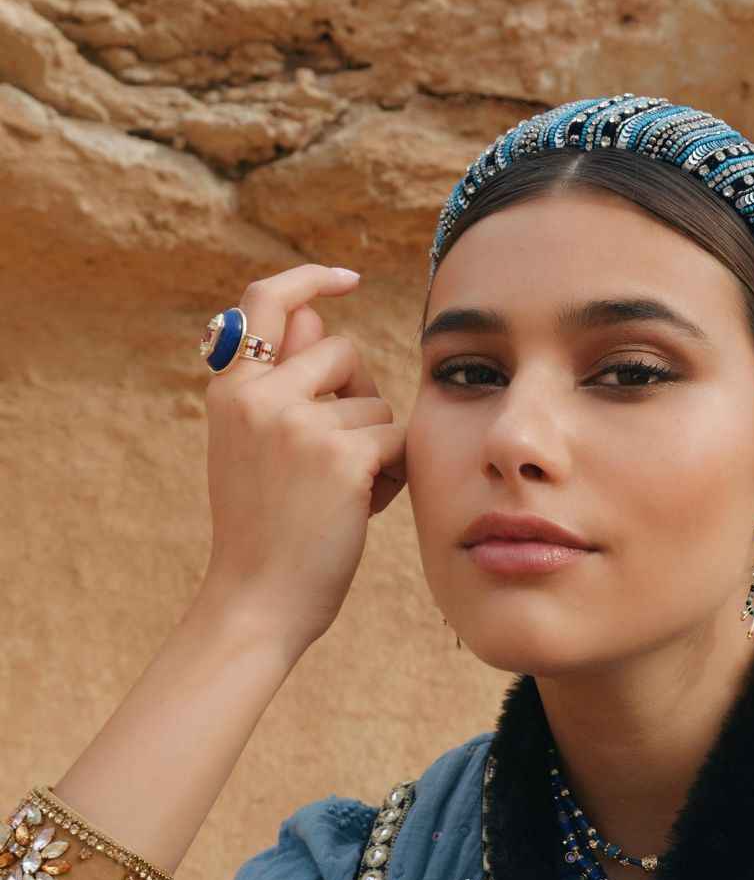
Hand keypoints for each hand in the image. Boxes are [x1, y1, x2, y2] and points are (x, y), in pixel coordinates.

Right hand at [196, 264, 406, 654]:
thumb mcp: (251, 445)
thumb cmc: (265, 527)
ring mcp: (298, 423)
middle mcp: (258, 395)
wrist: (258, 600)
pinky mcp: (342, 455)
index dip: (310, 280)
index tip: (347, 279)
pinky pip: (398, 438)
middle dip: (358, 395)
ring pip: (376, 402)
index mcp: (230, 389)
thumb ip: (280, 383)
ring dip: (377, 444)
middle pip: (343, 351)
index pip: (266, 300)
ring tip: (346, 493)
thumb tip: (316, 320)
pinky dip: (394, 474)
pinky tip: (365, 508)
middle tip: (342, 453)